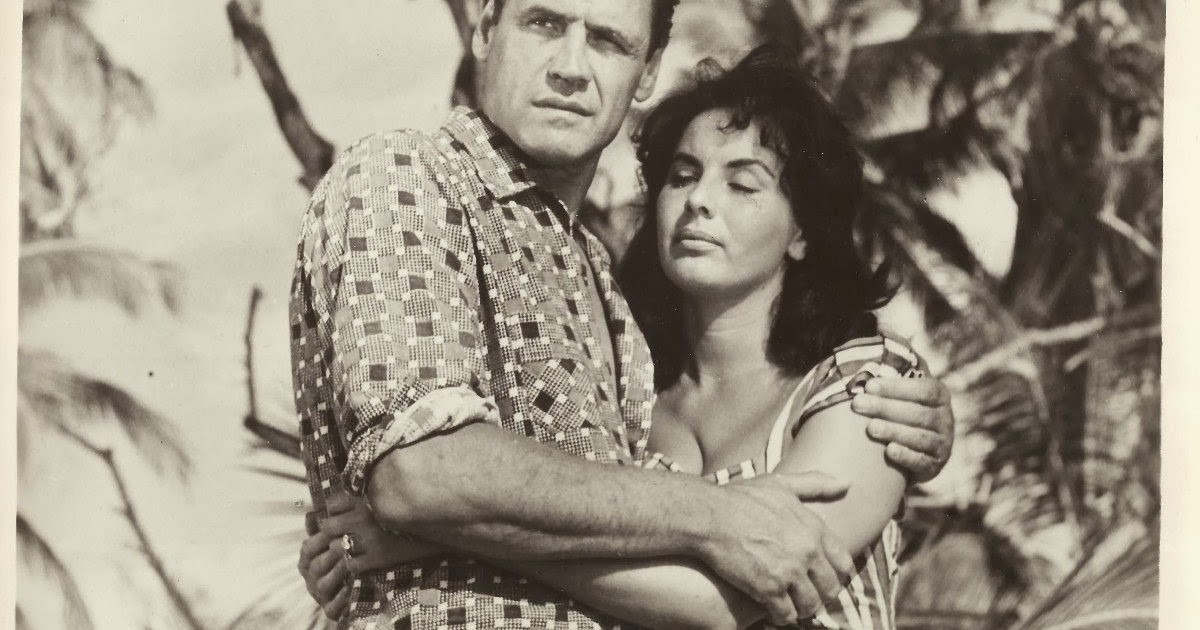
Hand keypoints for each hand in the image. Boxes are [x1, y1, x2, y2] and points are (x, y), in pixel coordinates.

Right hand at [298, 523, 348, 619]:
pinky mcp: (331, 610)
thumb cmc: (338, 560)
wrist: (352, 587)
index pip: (308, 548)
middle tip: (346, 543)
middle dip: (331, 554)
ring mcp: (320, 595)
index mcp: (307, 561)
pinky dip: (340, 598)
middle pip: (316, 566)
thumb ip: (321, 529)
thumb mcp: (330, 543)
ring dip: (336, 573)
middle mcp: (310, 579)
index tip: (334, 528)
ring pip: (323, 585)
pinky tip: (351, 588)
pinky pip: (332, 607)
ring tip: (351, 563)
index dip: (320, 538)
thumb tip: (310, 513)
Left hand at [318, 491, 442, 573]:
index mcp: (367, 498)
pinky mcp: (377, 557)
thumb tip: (346, 497)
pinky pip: (351, 565)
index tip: (344, 516)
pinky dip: (355, 565)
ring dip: (343, 550)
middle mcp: (364, 516)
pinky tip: (364, 561)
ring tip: (353, 549)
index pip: (332, 504)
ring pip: (336, 547)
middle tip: (345, 535)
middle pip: (328, 526)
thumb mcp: (389, 495)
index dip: (335, 512)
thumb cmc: (411, 510)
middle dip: (334, 532)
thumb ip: (369, 493)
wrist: (435, 531)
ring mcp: (369, 538)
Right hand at [702, 471, 854, 625]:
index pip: (844, 563)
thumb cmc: (741, 498)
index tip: (822, 576)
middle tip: (806, 596)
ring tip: (791, 606)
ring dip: (802, 609)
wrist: (709, 515)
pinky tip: (772, 610)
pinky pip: (786, 615)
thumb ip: (816, 483)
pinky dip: (781, 616)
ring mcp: (789, 572)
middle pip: (831, 588)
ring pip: (811, 605)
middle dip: (820, 595)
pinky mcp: (768, 589)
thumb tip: (847, 483)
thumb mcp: (781, 484)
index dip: (835, 573)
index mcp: (814, 528)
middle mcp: (808, 551)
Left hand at [852, 376, 953, 481]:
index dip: (896, 387)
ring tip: (870, 428)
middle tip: (858, 404)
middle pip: (918, 413)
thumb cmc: (901, 413)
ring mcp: (943, 444)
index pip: (923, 389)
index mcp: (939, 396)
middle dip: (886, 408)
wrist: (914, 453)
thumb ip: (893, 374)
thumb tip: (877, 340)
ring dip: (894, 431)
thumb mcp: (902, 394)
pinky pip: (921, 461)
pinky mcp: (934, 466)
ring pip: (920, 437)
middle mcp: (945, 419)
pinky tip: (889, 451)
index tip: (869, 386)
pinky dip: (906, 456)